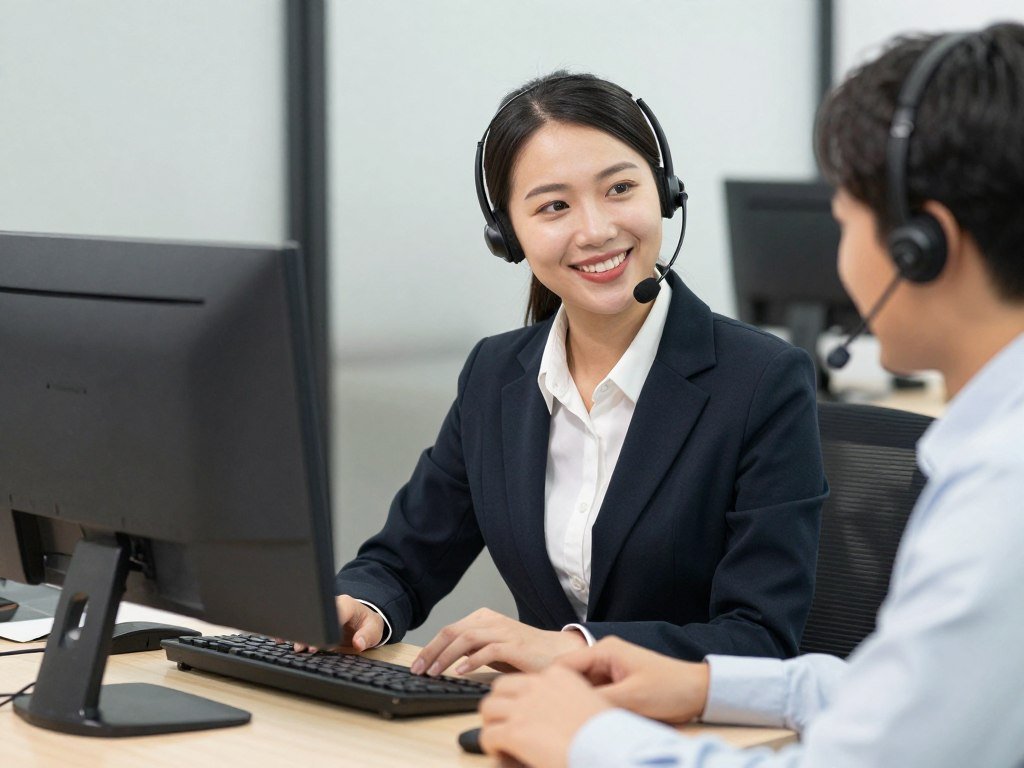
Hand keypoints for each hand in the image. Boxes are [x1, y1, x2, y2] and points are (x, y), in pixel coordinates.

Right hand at [292, 595, 384, 653]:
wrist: (364, 619)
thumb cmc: (368, 623)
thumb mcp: (374, 629)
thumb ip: (367, 636)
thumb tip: (359, 643)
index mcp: (346, 604)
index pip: (333, 613)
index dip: (325, 629)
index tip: (318, 644)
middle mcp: (331, 605)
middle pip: (316, 615)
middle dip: (308, 632)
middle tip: (302, 647)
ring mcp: (322, 611)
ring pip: (307, 618)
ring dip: (299, 634)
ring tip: (296, 647)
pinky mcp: (316, 619)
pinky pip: (303, 622)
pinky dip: (293, 631)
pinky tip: (282, 639)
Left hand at [410, 608, 586, 675]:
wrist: (558, 652)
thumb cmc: (524, 654)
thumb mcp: (492, 649)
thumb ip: (471, 649)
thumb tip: (443, 659)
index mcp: (483, 618)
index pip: (449, 630)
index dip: (429, 647)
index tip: (417, 665)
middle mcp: (491, 621)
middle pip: (452, 632)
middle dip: (431, 652)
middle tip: (419, 670)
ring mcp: (503, 631)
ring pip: (465, 639)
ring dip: (446, 657)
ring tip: (434, 672)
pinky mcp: (515, 645)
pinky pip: (487, 650)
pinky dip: (471, 661)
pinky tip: (460, 672)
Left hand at [479, 667, 611, 767]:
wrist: (608, 748)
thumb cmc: (606, 732)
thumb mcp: (590, 701)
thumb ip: (570, 698)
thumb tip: (557, 712)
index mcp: (558, 675)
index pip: (524, 678)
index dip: (518, 696)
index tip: (519, 708)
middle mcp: (538, 686)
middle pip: (500, 688)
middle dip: (499, 704)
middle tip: (502, 720)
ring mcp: (524, 707)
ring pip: (488, 708)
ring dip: (491, 722)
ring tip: (498, 736)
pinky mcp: (515, 731)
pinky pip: (489, 734)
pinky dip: (490, 744)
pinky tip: (499, 751)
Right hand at [556, 636, 709, 723]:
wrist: (699, 692)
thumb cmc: (669, 689)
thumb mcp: (631, 698)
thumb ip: (597, 701)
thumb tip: (566, 709)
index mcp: (604, 650)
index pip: (563, 665)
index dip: (549, 685)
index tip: (541, 707)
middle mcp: (604, 655)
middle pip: (570, 676)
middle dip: (563, 695)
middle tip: (556, 719)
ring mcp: (611, 668)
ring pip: (582, 687)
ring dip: (579, 702)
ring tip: (573, 721)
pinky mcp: (618, 681)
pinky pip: (596, 693)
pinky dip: (592, 705)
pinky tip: (590, 719)